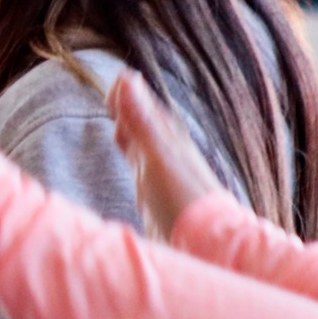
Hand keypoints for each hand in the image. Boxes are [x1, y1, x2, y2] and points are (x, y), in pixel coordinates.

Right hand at [108, 72, 222, 238]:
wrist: (204, 241)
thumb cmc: (182, 197)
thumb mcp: (156, 154)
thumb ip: (139, 119)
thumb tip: (126, 77)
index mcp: (168, 139)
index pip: (146, 107)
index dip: (130, 94)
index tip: (116, 81)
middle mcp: (167, 154)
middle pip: (145, 125)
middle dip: (129, 112)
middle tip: (112, 99)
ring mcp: (163, 175)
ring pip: (144, 146)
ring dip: (131, 135)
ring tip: (120, 128)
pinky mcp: (158, 197)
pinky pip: (143, 169)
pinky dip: (134, 160)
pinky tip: (135, 167)